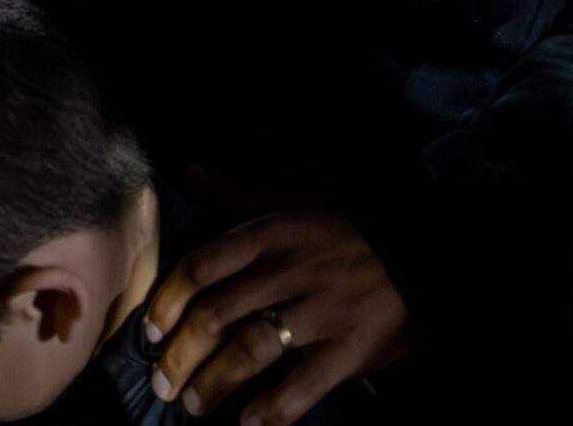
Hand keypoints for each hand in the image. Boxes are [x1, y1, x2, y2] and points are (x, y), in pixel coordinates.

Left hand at [143, 208, 409, 425]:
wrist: (421, 248)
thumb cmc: (350, 227)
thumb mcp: (294, 200)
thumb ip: (238, 193)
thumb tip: (190, 171)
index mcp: (270, 236)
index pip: (202, 267)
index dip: (167, 301)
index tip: (151, 330)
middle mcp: (287, 272)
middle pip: (216, 316)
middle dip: (181, 354)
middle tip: (162, 384)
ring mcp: (319, 312)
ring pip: (250, 351)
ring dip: (214, 383)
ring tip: (193, 406)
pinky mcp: (349, 349)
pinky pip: (303, 385)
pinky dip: (272, 408)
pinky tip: (249, 422)